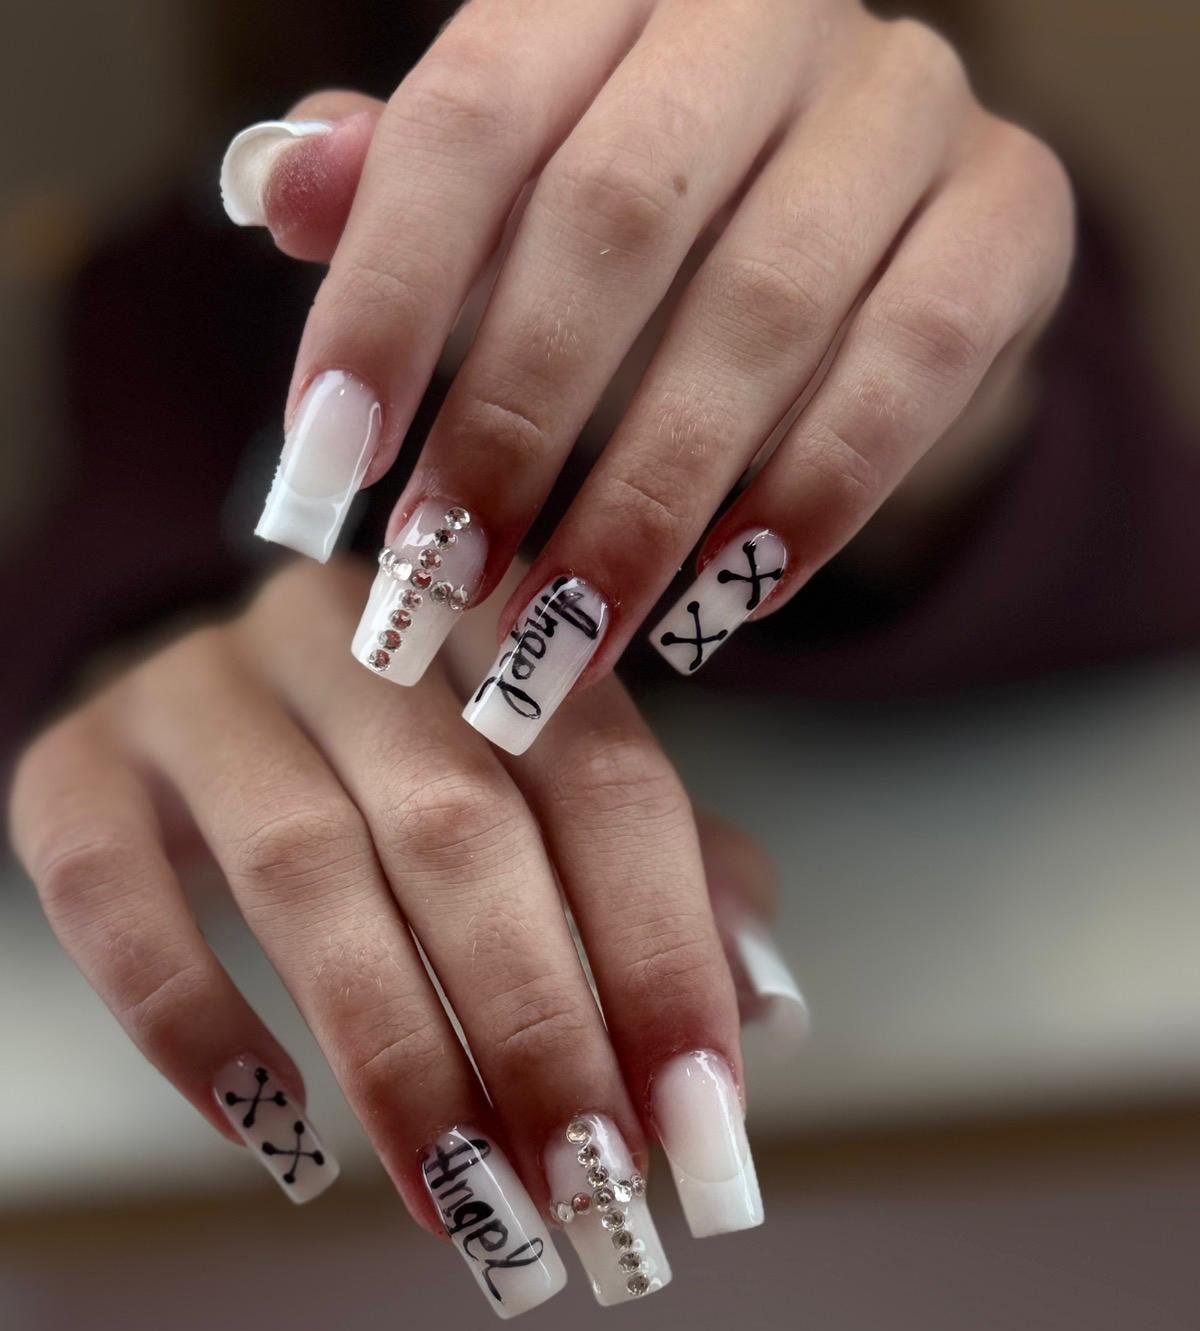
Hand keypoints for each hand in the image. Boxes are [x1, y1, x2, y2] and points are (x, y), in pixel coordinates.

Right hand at [9, 559, 786, 1317]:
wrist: (205, 728)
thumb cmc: (410, 791)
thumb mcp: (550, 813)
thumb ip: (669, 888)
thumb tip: (757, 1012)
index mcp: (494, 631)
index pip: (605, 783)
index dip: (661, 954)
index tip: (701, 1125)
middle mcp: (348, 634)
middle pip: (461, 829)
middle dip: (538, 1030)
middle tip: (585, 1192)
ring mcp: (198, 688)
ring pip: (305, 868)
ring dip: (398, 1058)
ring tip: (461, 1201)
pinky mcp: (76, 765)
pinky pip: (114, 895)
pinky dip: (196, 1027)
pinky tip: (276, 1139)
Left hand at [222, 0, 1072, 743]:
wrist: (871, 225)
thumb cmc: (654, 219)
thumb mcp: (515, 192)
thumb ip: (402, 189)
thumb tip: (277, 188)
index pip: (471, 117)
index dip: (388, 297)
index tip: (328, 466)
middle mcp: (765, 11)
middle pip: (615, 219)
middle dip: (516, 427)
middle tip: (442, 583)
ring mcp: (905, 101)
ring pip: (766, 310)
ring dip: (650, 502)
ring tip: (564, 636)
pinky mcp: (1011, 207)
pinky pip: (911, 366)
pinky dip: (810, 500)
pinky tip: (722, 603)